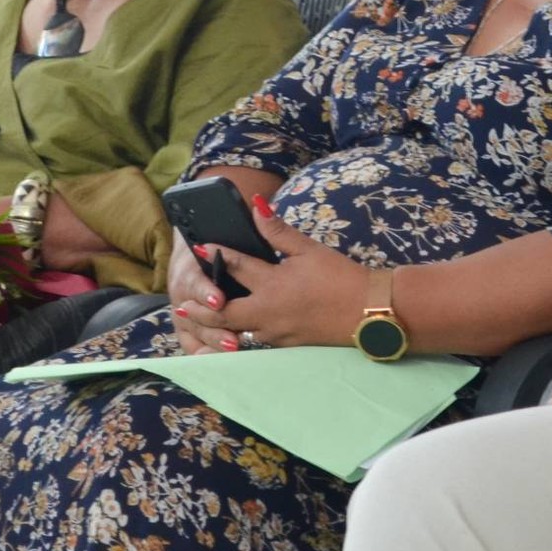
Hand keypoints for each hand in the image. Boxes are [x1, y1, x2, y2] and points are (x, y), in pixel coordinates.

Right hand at [167, 233, 232, 354]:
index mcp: (189, 264)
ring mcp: (183, 309)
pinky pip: (195, 344)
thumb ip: (242, 222)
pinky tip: (222, 363)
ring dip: (211, 342)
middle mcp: (181, 289)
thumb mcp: (222, 226)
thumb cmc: (213, 233)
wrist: (188, 239)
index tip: (220, 298)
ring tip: (234, 352)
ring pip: (193, 332)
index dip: (204, 290)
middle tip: (234, 339)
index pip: (193, 280)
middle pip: (192, 313)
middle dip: (212, 327)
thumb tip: (261, 203)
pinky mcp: (189, 325)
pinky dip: (206, 354)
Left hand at [188, 195, 372, 348]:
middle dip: (201, 309)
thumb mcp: (310, 250)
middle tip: (183, 305)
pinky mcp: (286, 344)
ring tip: (200, 324)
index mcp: (273, 283)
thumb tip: (255, 206)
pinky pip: (253, 342)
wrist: (368, 312)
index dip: (216, 254)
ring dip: (215, 328)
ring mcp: (275, 332)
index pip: (236, 266)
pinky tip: (232, 337)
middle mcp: (268, 311)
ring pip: (235, 333)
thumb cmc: (342, 277)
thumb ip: (279, 231)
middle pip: (223, 312)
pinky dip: (237, 339)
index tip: (199, 248)